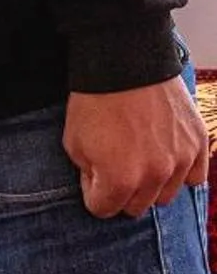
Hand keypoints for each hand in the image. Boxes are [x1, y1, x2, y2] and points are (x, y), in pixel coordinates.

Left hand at [63, 78, 209, 217]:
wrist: (126, 64)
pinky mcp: (198, 144)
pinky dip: (180, 172)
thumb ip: (90, 177)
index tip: (93, 171)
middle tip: (115, 163)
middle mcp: (155, 176)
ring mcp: (181, 161)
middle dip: (121, 191)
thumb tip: (104, 187)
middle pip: (135, 208)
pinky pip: (195, 178)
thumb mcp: (74, 145)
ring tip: (139, 156)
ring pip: (164, 196)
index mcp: (120, 181)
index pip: (103, 210)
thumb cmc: (94, 103)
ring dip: (150, 184)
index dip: (93, 190)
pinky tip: (165, 157)